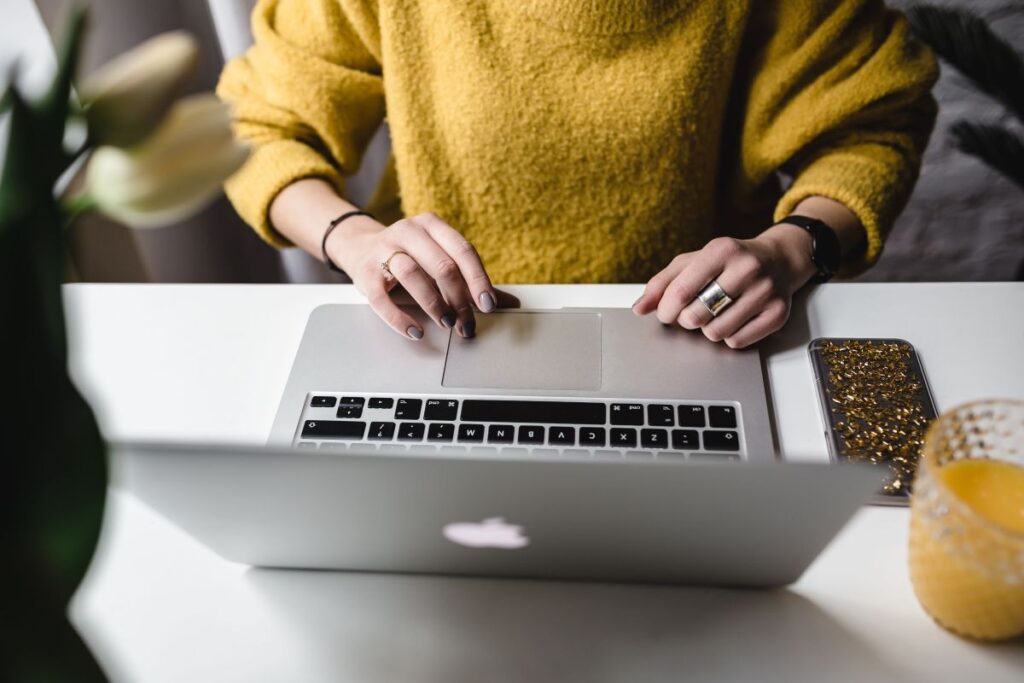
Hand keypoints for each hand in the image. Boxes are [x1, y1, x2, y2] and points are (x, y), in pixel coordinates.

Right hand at [329, 211, 513, 339]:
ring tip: (447, 323)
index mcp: (432, 225)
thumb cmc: (410, 258)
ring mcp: (384, 250)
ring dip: (434, 304)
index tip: (488, 305)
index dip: (478, 279)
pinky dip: (400, 318)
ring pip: (413, 275)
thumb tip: (512, 303)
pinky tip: (416, 332)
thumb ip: (472, 281)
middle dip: (459, 299)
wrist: (359, 248)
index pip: (463, 250)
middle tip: (467, 323)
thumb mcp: (440, 261)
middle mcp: (408, 231)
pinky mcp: (364, 273)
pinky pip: (382, 299)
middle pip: (441, 265)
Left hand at [632, 225, 817, 347]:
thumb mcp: (693, 262)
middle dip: (687, 320)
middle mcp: (747, 268)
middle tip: (692, 313)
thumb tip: (639, 308)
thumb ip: (662, 283)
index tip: (665, 313)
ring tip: (716, 313)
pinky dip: (729, 337)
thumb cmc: (728, 262)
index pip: (681, 291)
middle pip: (697, 315)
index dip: (666, 310)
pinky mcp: (778, 313)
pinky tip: (734, 320)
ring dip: (708, 329)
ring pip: (716, 332)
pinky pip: (738, 341)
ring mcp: (766, 291)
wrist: (779, 260)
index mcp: (721, 250)